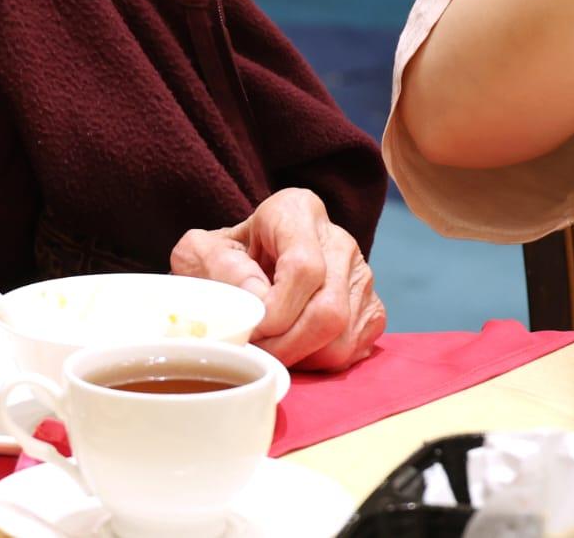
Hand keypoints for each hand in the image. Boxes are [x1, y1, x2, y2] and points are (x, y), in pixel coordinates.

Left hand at [170, 188, 385, 370]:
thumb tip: (257, 300)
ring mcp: (361, 274)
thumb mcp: (203, 250)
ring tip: (272, 354)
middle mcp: (338, 240)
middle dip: (289, 344)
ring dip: (304, 358)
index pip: (304, 267)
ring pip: (344, 336)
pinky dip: (322, 361)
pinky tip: (294, 351)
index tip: (252, 327)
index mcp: (296, 212)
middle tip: (258, 353)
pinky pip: (355, 348)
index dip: (278, 308)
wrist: (248, 257)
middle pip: (330, 310)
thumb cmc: (223, 254)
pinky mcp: (371, 306)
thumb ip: (221, 268)